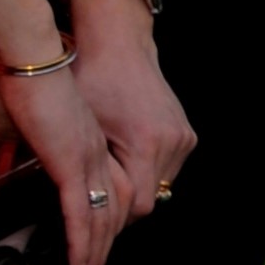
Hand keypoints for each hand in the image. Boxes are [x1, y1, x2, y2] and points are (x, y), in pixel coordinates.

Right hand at [0, 54, 131, 264]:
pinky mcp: (73, 162)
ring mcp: (87, 160)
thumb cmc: (6, 81)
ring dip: (92, 254)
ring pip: (100, 220)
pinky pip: (84, 213)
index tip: (83, 249)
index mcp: (80, 146)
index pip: (96, 194)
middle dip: (97, 249)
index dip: (92, 225)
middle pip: (106, 214)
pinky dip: (83, 243)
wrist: (20, 50)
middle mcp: (93, 156)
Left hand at [71, 0, 194, 206]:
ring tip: (109, 183)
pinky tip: (124, 163)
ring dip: (137, 189)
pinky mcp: (185, 132)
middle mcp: (173, 142)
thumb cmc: (91, 79)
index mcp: (146, 143)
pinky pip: (168, 167)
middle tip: (96, 206)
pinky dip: (146, 171)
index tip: (94, 220)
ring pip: (161, 185)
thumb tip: (79, 206)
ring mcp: (183, 137)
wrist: (118, 44)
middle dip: (124, 205)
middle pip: (153, 198)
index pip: (138, 206)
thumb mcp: (81, 129)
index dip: (115, 218)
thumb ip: (87, 170)